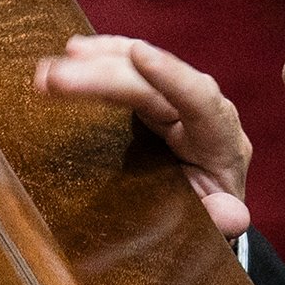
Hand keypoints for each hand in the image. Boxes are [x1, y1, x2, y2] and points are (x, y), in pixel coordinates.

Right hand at [32, 34, 250, 235]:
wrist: (207, 217)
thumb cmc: (208, 224)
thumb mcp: (217, 232)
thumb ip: (222, 221)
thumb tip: (233, 215)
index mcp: (221, 144)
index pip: (201, 100)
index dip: (171, 76)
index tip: (138, 54)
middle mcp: (202, 113)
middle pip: (153, 84)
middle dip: (103, 75)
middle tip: (54, 79)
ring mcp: (178, 104)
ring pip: (139, 70)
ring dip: (94, 63)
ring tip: (51, 69)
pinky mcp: (157, 102)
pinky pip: (130, 74)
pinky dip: (103, 62)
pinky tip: (74, 53)